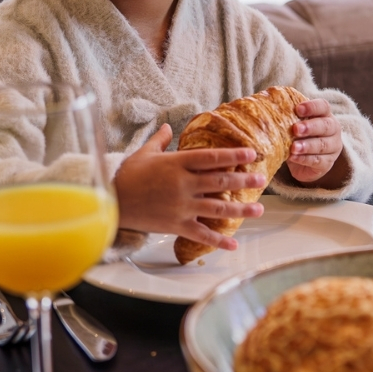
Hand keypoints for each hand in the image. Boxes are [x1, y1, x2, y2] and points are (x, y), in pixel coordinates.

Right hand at [114, 124, 266, 249]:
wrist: (111, 202)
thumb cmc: (127, 175)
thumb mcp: (144, 153)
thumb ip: (160, 140)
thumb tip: (167, 127)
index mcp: (177, 163)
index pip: (212, 157)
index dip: (234, 154)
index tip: (252, 153)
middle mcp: (183, 184)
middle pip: (220, 181)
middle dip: (244, 181)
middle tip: (262, 180)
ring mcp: (181, 206)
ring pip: (217, 208)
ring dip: (240, 210)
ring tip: (259, 210)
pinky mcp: (176, 225)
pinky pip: (201, 234)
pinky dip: (218, 241)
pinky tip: (233, 244)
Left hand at [288, 98, 345, 183]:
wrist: (301, 161)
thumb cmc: (297, 136)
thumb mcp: (292, 123)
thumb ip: (285, 113)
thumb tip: (264, 99)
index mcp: (325, 115)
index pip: (323, 107)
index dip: (312, 107)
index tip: (297, 109)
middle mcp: (333, 130)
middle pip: (326, 126)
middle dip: (310, 127)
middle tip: (295, 129)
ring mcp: (333, 147)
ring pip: (322, 145)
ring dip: (307, 145)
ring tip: (293, 147)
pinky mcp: (327, 163)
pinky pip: (317, 161)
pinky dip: (304, 159)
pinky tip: (293, 157)